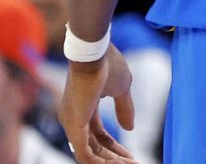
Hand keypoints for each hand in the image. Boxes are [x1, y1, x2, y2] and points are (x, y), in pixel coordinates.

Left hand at [58, 46, 137, 163]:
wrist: (95, 52)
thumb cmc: (108, 64)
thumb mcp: (121, 89)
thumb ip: (124, 109)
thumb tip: (130, 128)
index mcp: (84, 109)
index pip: (99, 136)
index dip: (115, 147)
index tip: (131, 155)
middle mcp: (74, 119)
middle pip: (95, 148)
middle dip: (115, 158)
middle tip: (134, 163)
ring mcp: (72, 123)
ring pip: (89, 155)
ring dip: (110, 162)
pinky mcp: (74, 126)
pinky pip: (85, 154)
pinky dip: (101, 162)